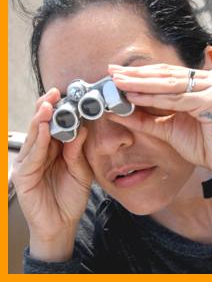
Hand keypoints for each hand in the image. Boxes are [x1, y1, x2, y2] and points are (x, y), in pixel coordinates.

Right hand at [12, 88, 92, 242]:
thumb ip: (78, 151)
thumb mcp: (80, 171)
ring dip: (41, 120)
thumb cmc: (70, 198)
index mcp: (55, 150)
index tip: (65, 96)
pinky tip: (44, 130)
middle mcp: (41, 153)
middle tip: (53, 94)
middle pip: (41, 126)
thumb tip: (81, 128)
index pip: (55, 125)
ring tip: (48, 106)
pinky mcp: (23, 175)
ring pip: (34, 137)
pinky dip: (39, 142)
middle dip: (47, 108)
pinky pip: (32, 155)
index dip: (59, 110)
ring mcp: (30, 163)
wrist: (62, 224)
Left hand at [108, 64, 211, 172]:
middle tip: (113, 72)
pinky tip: (134, 96)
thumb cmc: (199, 142)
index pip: (165, 72)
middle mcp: (209, 79)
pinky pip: (176, 99)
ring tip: (119, 82)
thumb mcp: (166, 126)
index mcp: (200, 80)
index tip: (117, 72)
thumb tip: (117, 110)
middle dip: (136, 74)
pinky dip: (153, 98)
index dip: (140, 72)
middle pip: (165, 74)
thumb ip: (144, 117)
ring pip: (168, 84)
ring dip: (140, 83)